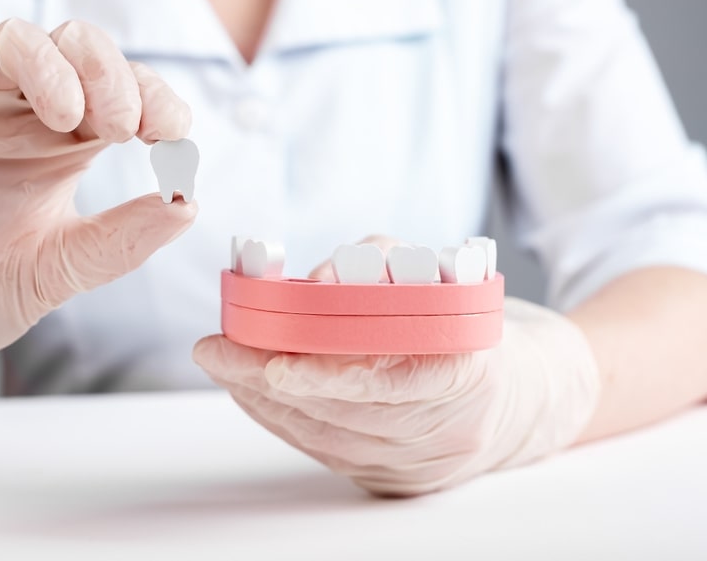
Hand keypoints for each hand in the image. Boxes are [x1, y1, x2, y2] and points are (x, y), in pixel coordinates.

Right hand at [0, 18, 196, 403]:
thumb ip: (122, 239)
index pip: (123, 91)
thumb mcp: (62, 269)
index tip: (170, 131)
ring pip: (16, 40)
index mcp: (69, 142)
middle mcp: (23, 112)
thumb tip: (188, 204)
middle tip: (118, 125)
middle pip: (76, 49)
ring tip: (65, 116)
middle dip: (108, 74)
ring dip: (49, 65)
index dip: (153, 97)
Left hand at [194, 298, 599, 495]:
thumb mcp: (444, 279)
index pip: (390, 385)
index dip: (327, 376)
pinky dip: (284, 419)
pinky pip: (327, 451)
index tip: (273, 362)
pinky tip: (253, 391)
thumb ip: (382, 265)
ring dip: (264, 402)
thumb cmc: (477, 328)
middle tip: (216, 352)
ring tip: (224, 365)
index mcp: (470, 377)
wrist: (530, 400)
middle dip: (266, 382)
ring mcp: (419, 465)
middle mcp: (445, 434)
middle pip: (342, 416)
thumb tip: (320, 277)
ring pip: (326, 439)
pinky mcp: (395, 480)